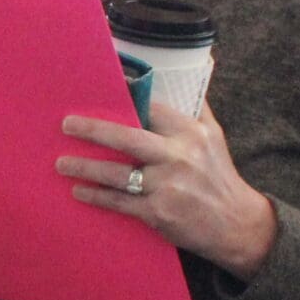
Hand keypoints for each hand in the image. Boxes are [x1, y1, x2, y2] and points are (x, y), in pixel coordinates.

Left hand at [57, 102, 276, 279]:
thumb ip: (194, 109)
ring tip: (62, 163)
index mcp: (191, 134)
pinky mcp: (158, 213)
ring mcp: (167, 186)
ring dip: (85, 167)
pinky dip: (96, 196)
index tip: (100, 89)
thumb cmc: (219, 175)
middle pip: (127, 139)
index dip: (124, 97)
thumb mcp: (214, 136)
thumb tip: (183, 75)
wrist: (237, 225)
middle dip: (93, 130)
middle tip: (67, 125)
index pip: (150, 109)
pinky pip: (118, 201)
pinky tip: (78, 191)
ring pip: (116, 173)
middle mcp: (178, 157)